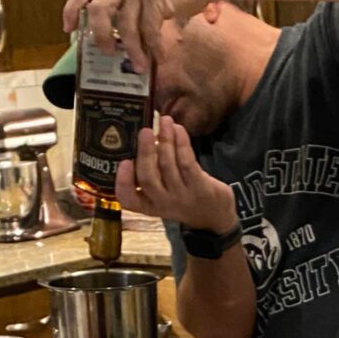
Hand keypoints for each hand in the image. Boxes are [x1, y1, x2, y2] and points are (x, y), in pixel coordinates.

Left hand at [63, 0, 209, 71]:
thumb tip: (125, 47)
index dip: (71, 10)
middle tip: (108, 54)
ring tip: (140, 67)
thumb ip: (132, 14)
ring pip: (125, 27)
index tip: (68, 31)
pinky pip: (149, 30)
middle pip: (97, 10)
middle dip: (100, 36)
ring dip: (133, 52)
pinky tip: (160, 57)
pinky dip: (154, 48)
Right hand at [116, 116, 238, 232]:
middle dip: (145, 152)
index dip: (123, 182)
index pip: (128, 199)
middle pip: (148, 178)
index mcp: (148, 204)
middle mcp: (163, 202)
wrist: (215, 216)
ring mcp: (182, 197)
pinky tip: (179, 129)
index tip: (124, 162)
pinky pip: (187, 162)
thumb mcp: (163, 191)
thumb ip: (151, 172)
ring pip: (168, 166)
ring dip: (166, 140)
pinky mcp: (200, 188)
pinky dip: (182, 143)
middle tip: (145, 131)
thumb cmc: (183, 196)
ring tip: (165, 121)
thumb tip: (142, 137)